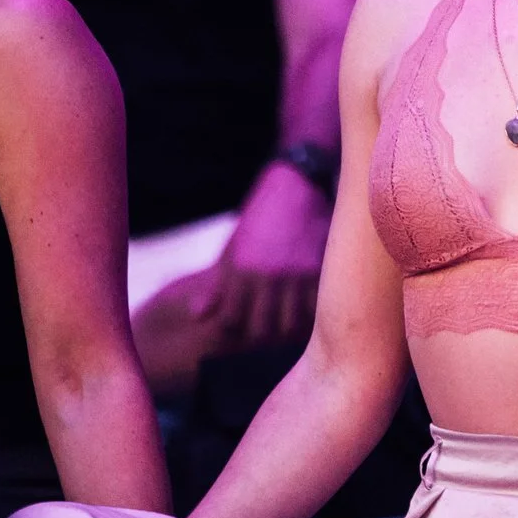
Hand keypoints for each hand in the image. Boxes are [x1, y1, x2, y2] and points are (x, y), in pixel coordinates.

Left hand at [186, 161, 330, 347]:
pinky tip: (308, 308)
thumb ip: (217, 285)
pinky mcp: (320, 271)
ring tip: (288, 320)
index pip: (231, 321)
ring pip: (290, 324)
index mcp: (239, 269)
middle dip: (262, 332)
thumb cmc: (262, 218)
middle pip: (261, 329)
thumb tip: (196, 316)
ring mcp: (294, 275)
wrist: (298, 185)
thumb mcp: (234, 248)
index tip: (244, 322)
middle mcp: (265, 275)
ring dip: (288, 327)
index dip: (235, 327)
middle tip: (268, 325)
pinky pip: (315, 310)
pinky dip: (311, 315)